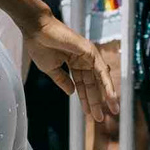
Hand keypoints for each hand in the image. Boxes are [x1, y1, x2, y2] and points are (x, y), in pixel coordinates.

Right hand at [28, 18, 116, 132]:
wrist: (36, 31)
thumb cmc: (40, 46)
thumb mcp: (51, 69)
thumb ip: (63, 81)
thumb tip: (72, 93)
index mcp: (73, 64)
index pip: (82, 85)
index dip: (85, 100)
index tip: (89, 114)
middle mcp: (83, 60)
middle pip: (92, 84)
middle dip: (96, 102)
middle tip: (101, 118)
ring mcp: (88, 55)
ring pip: (99, 79)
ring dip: (107, 95)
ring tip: (113, 110)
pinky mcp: (90, 51)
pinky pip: (100, 70)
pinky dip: (107, 83)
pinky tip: (110, 96)